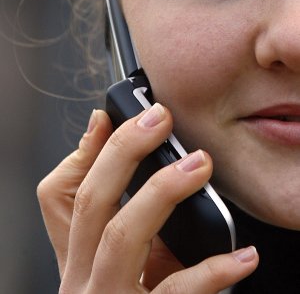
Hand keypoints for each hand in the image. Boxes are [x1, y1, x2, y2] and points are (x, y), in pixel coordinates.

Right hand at [37, 105, 258, 292]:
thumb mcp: (124, 261)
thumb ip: (127, 216)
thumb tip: (137, 166)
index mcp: (78, 256)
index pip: (61, 195)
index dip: (86, 151)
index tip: (110, 116)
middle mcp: (84, 277)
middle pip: (90, 201)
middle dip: (123, 151)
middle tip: (158, 119)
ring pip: (122, 236)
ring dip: (162, 191)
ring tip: (198, 164)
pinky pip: (177, 290)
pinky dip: (213, 270)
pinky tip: (241, 255)